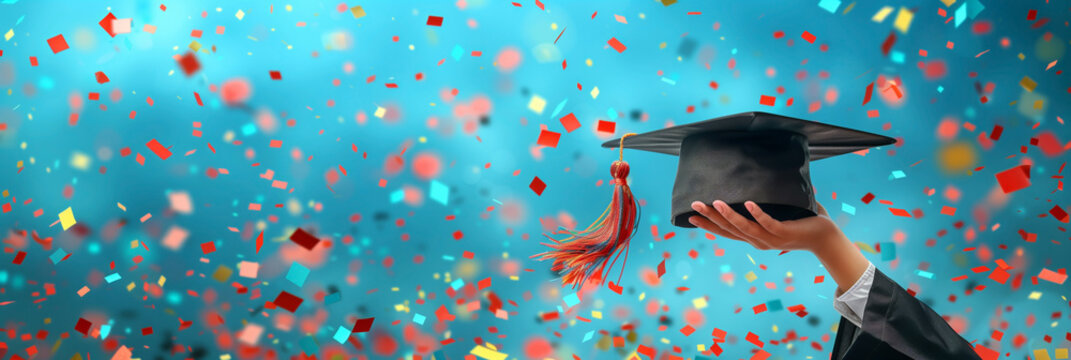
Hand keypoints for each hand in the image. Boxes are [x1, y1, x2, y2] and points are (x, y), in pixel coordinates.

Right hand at [687, 200, 842, 252]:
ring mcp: (771, 239)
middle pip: (730, 230)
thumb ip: (768, 203)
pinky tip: (748, 203)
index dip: (709, 226)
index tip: (690, 218)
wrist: (826, 239)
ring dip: (729, 215)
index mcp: (755, 238)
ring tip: (715, 202)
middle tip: (694, 205)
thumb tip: (759, 177)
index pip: (727, 233)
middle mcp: (759, 241)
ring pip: (745, 227)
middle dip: (711, 218)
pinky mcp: (784, 234)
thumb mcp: (780, 214)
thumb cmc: (803, 223)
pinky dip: (757, 213)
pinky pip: (768, 223)